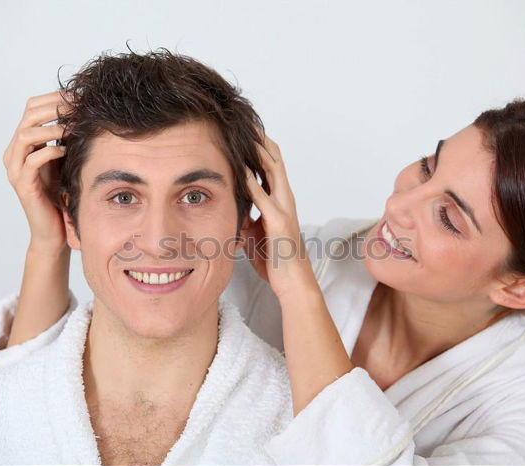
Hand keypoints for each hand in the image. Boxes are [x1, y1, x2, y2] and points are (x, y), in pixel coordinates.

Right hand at [3, 91, 70, 252]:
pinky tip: (67, 149)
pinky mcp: (23, 184)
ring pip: (26, 135)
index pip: (31, 108)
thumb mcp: (64, 159)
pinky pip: (33, 160)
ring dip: (52, 128)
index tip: (79, 95)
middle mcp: (14, 152)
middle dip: (55, 107)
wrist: (54, 229)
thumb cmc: (61, 193)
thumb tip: (85, 111)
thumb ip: (66, 138)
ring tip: (72, 128)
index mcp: (22, 143)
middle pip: (27, 116)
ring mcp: (15, 168)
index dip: (54, 97)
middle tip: (78, 106)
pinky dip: (50, 150)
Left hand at [242, 135, 315, 298]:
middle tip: (242, 120)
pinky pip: (263, 197)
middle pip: (274, 159)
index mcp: (280, 201)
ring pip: (273, 170)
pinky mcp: (279, 223)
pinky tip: (238, 168)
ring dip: (257, 151)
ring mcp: (284, 209)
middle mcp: (285, 200)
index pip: (272, 164)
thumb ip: (246, 219)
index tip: (244, 130)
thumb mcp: (255, 235)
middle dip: (259, 139)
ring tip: (242, 132)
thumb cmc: (276, 262)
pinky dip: (251, 181)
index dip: (260, 146)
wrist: (294, 285)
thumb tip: (231, 211)